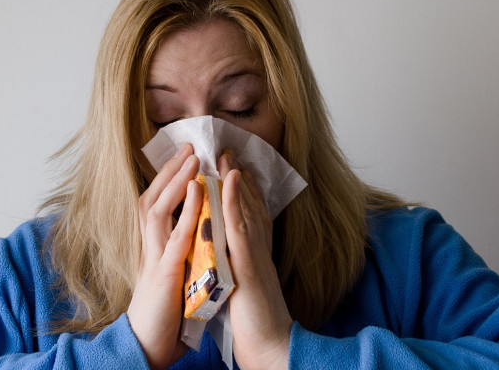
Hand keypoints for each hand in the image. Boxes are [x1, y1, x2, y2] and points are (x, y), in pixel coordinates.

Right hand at [128, 143, 201, 369]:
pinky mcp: (165, 273)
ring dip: (175, 181)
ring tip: (192, 157)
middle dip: (170, 171)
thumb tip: (193, 233)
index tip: (184, 159)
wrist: (147, 346)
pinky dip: (186, 209)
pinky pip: (175, 235)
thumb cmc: (163, 314)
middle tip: (188, 145)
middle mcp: (150, 247)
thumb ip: (178, 252)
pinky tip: (197, 189)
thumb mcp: (170, 275)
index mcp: (153, 247)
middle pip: (153, 199)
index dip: (168, 181)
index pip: (156, 205)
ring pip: (158, 209)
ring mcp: (155, 258)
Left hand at [218, 149, 291, 369]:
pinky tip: (229, 179)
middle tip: (229, 151)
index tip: (233, 169)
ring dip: (235, 180)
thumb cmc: (256, 323)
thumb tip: (230, 258)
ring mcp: (254, 254)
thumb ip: (240, 267)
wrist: (272, 348)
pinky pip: (239, 226)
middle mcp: (258, 249)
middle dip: (238, 178)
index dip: (242, 192)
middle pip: (249, 206)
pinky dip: (235, 200)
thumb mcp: (247, 286)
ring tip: (226, 153)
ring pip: (244, 209)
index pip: (249, 216)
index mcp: (255, 255)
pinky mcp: (248, 264)